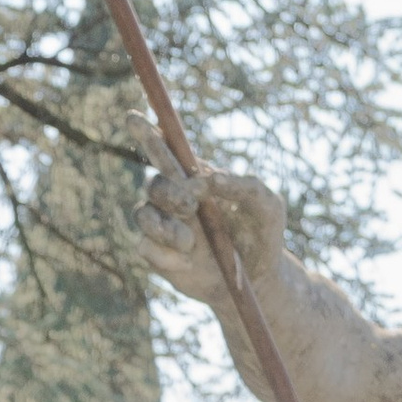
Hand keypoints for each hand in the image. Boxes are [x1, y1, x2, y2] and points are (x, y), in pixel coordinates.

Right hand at [137, 141, 286, 307]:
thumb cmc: (264, 238)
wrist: (255, 284)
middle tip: (192, 208)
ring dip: (164, 228)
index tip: (133, 117)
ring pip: (142, 215)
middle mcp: (176, 198)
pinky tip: (187, 263)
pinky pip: (144, 248)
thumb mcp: (268, 206)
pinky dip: (164, 255)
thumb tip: (209, 179)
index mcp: (198, 177)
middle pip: (152, 182)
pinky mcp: (159, 256)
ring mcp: (164, 228)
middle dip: (170, 193)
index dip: (148, 132)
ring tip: (190, 244)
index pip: (167, 148)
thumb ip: (243, 185)